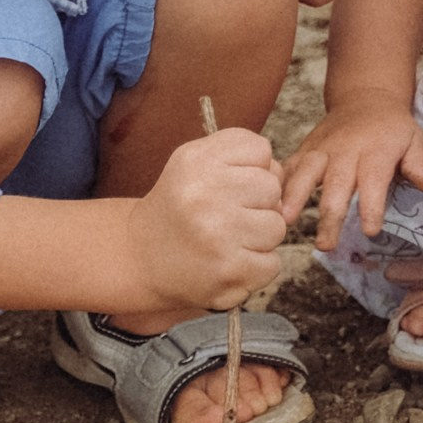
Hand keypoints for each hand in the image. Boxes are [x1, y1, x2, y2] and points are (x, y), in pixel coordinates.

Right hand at [126, 129, 287, 311]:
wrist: (140, 258)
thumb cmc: (179, 207)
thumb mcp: (195, 162)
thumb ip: (239, 153)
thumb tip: (281, 173)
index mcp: (196, 161)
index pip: (260, 150)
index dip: (252, 168)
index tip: (229, 184)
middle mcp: (204, 195)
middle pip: (272, 188)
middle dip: (258, 203)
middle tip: (227, 216)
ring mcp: (217, 235)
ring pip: (277, 227)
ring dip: (260, 237)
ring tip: (228, 240)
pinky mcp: (228, 271)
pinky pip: (273, 263)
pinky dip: (257, 267)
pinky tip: (230, 263)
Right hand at [280, 98, 422, 249]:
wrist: (365, 96)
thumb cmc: (393, 128)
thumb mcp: (414, 140)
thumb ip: (419, 164)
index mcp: (376, 151)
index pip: (374, 180)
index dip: (372, 206)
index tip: (371, 231)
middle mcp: (346, 150)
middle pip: (336, 184)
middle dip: (330, 215)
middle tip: (326, 245)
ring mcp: (322, 148)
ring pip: (305, 172)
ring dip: (294, 197)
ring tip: (285, 221)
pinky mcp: (306, 149)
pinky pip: (289, 165)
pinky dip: (278, 183)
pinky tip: (269, 205)